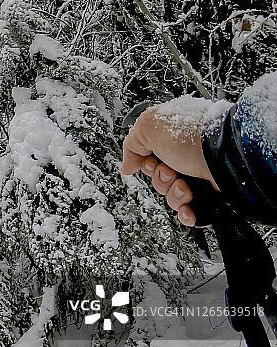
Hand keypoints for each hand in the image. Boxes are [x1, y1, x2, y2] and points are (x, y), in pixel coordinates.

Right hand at [121, 107, 218, 225]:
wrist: (227, 155)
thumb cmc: (195, 135)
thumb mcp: (149, 126)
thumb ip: (131, 143)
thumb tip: (127, 165)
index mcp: (172, 136)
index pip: (148, 158)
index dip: (145, 163)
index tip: (150, 161)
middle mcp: (185, 155)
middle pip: (158, 179)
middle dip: (160, 180)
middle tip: (170, 171)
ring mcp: (198, 174)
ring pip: (171, 196)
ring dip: (173, 195)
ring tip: (185, 186)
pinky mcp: (210, 192)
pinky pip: (189, 210)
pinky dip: (185, 212)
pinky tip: (188, 206)